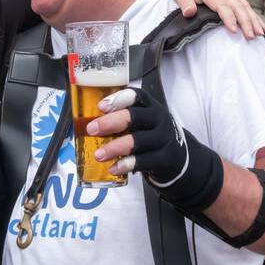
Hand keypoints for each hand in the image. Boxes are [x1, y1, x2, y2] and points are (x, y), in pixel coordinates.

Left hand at [87, 86, 223, 212]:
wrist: (178, 157)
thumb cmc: (151, 135)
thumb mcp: (142, 121)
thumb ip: (122, 118)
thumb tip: (86, 123)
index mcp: (151, 106)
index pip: (137, 96)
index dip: (119, 99)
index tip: (101, 106)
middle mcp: (159, 119)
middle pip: (135, 117)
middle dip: (111, 122)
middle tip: (92, 129)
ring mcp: (164, 139)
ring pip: (139, 141)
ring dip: (115, 147)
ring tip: (98, 155)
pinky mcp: (165, 158)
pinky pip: (144, 161)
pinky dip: (126, 165)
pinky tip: (113, 168)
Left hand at [158, 0, 264, 38]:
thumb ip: (184, 2)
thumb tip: (189, 12)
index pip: (223, 7)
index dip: (229, 19)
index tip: (234, 31)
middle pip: (239, 8)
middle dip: (247, 22)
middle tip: (251, 37)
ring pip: (245, 6)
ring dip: (254, 20)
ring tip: (261, 33)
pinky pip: (245, 5)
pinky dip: (255, 15)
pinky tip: (261, 26)